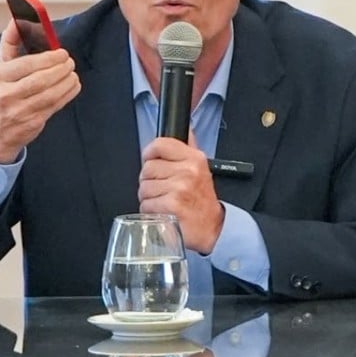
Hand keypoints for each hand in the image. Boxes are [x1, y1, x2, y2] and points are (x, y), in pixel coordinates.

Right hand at [0, 20, 80, 162]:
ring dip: (66, 82)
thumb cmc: (1, 94)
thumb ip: (10, 42)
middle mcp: (6, 94)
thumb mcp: (1, 67)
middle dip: (60, 69)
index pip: (26, 64)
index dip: (48, 58)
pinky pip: (54, 106)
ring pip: (49, 94)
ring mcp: (19, 111)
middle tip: (70, 62)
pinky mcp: (32, 123)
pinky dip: (67, 95)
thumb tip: (16, 19)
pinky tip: (72, 86)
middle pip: (39, 80)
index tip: (62, 53)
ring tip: (72, 74)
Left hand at [138, 134, 224, 252]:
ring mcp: (180, 189)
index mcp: (194, 158)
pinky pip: (146, 205)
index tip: (152, 161)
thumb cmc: (201, 200)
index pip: (159, 144)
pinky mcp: (172, 206)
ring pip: (144, 188)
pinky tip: (164, 213)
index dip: (150, 154)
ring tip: (165, 202)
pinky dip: (150, 212)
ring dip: (149, 198)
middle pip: (147, 168)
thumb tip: (185, 128)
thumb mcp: (199, 169)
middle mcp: (188, 171)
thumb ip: (187, 148)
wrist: (211, 228)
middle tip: (164, 190)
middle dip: (150, 181)